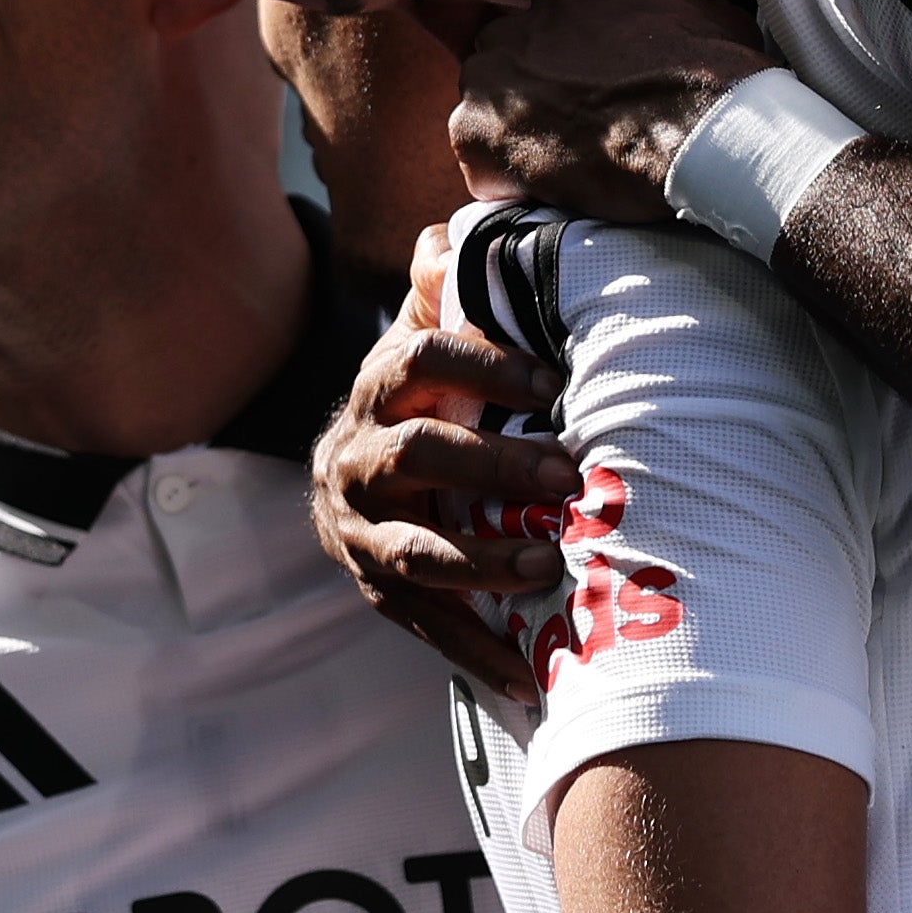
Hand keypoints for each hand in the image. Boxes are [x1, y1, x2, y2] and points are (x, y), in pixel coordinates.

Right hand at [307, 244, 578, 701]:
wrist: (343, 484)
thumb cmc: (414, 405)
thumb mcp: (420, 343)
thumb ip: (439, 295)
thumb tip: (443, 236)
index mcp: (379, 389)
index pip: (420, 359)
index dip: (482, 366)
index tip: (549, 384)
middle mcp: (358, 459)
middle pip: (420, 456)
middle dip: (495, 467)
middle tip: (568, 478)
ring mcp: (361, 532)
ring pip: (414, 551)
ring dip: (481, 563)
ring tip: (546, 569)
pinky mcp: (375, 590)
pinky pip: (423, 625)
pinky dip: (475, 652)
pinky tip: (529, 677)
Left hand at [449, 0, 782, 225]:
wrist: (702, 132)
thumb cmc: (715, 78)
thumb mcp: (704, 17)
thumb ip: (666, 13)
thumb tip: (679, 24)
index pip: (544, 29)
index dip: (563, 68)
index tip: (584, 96)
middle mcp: (518, 28)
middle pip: (503, 65)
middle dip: (528, 98)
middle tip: (568, 134)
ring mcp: (491, 81)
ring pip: (484, 113)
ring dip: (515, 141)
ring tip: (562, 170)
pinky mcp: (478, 136)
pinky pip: (481, 168)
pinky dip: (509, 187)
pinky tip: (552, 197)